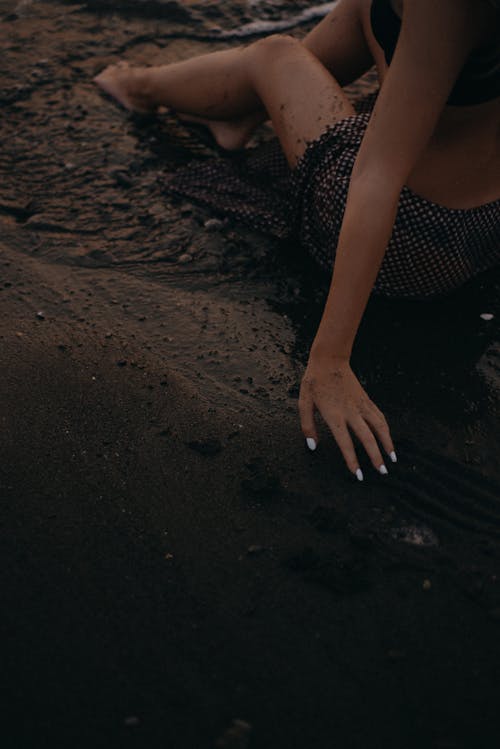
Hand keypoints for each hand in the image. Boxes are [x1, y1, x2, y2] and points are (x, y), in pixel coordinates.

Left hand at [298, 353, 395, 479]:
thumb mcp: (304, 403)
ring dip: (387, 443)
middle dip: (375, 456)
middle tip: (382, 472)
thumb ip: (307, 426)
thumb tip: (312, 446)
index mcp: (333, 415)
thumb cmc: (314, 381)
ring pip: (379, 426)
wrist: (329, 359)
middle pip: (367, 437)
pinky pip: (379, 416)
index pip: (345, 442)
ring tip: (393, 458)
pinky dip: (386, 429)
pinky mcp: (366, 399)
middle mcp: (350, 411)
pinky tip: (388, 438)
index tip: (359, 474)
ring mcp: (361, 405)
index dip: (352, 459)